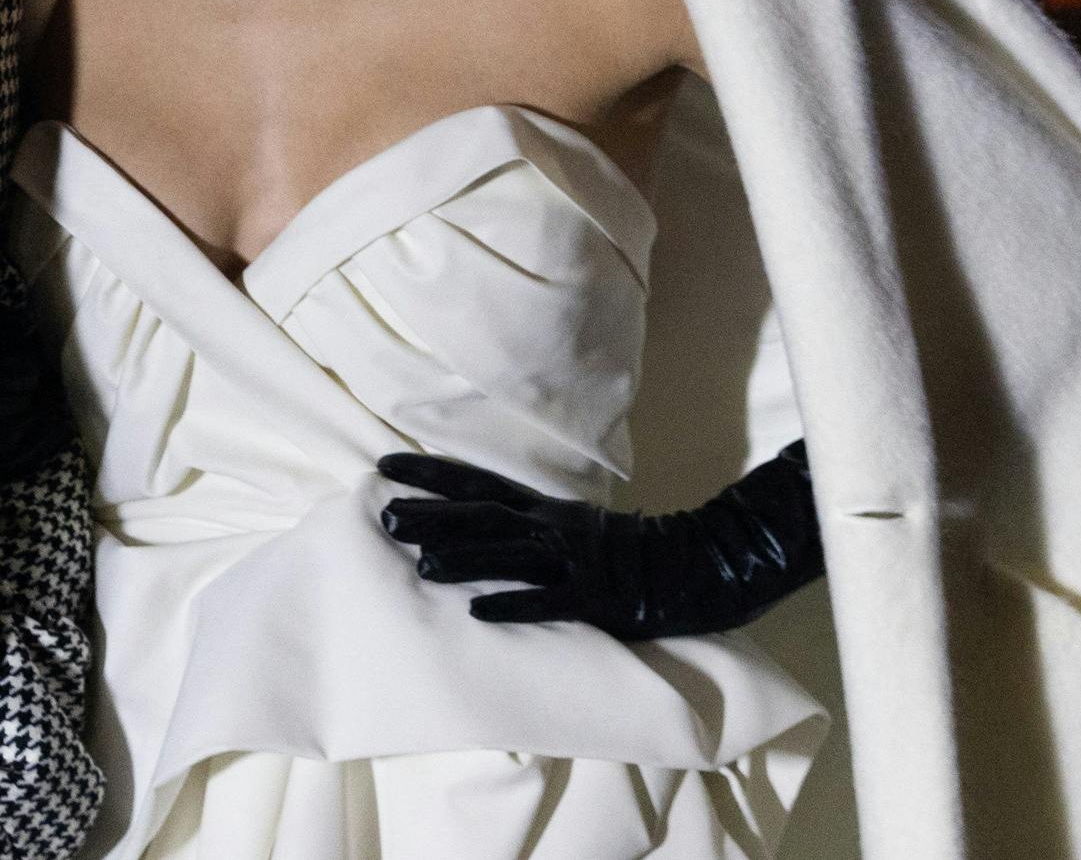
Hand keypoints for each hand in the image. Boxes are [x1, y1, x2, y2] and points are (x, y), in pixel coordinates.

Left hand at [376, 442, 823, 641]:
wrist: (698, 564)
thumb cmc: (631, 549)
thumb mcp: (574, 526)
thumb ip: (529, 523)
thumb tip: (476, 522)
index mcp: (545, 509)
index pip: (476, 484)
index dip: (429, 474)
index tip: (382, 467)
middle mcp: (552, 528)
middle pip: (483, 517)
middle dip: (434, 515)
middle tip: (385, 515)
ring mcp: (574, 561)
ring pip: (511, 557)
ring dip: (465, 559)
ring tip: (420, 563)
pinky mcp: (596, 598)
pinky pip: (550, 602)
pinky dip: (514, 605)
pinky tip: (479, 613)